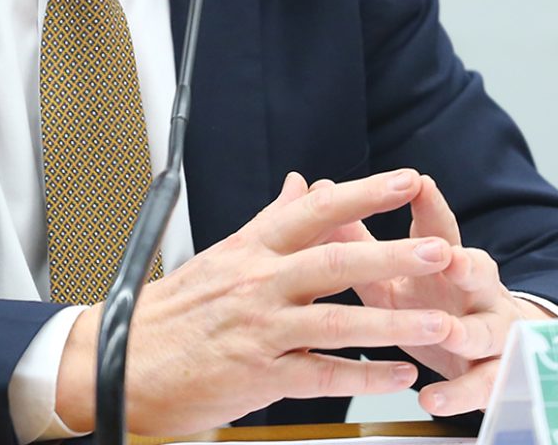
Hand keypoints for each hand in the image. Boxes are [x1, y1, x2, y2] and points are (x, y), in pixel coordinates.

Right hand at [55, 169, 460, 435]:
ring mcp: (259, 329)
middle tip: (437, 250)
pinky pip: (322, 374)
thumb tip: (303, 184)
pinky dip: (365, 376)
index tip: (405, 181)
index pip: (315, 211)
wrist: (120, 364)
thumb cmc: (169, 315)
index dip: (364, 195)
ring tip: (436, 321)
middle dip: (392, 255)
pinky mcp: (259, 374)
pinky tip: (399, 375)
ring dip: (393, 321)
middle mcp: (257, 283)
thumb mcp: (220, 256)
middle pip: (334, 260)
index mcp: (250, 249)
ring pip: (336, 319)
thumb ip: (270, 220)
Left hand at [333, 173, 552, 414]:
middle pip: (478, 273)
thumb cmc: (432, 302)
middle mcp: (476, 292)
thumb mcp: (394, 274)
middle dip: (464, 265)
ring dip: (466, 331)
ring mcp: (491, 334)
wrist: (491, 351)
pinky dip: (457, 393)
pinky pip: (480, 385)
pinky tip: (432, 399)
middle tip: (448, 259)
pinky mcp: (492, 376)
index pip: (441, 229)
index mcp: (450, 262)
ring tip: (446, 331)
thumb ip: (358, 239)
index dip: (431, 206)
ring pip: (485, 331)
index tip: (419, 183)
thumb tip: (317, 190)